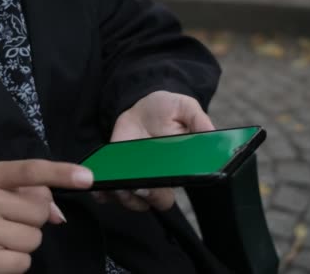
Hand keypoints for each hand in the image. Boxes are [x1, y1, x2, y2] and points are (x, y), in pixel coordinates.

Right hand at [0, 160, 92, 273]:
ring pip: (35, 238)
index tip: (87, 177)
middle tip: (9, 219)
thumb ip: (31, 193)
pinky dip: (16, 262)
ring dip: (25, 241)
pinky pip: (24, 262)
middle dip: (33, 217)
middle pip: (40, 210)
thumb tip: (58, 214)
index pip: (31, 171)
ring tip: (1, 238)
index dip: (61, 173)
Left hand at [94, 91, 213, 211]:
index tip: (147, 185)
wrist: (144, 106)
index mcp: (175, 170)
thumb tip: (210, 134)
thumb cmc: (168, 109)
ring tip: (113, 182)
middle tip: (130, 184)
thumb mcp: (185, 107)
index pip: (168, 195)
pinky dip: (102, 192)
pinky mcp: (117, 172)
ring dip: (120, 195)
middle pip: (148, 202)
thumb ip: (198, 120)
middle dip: (138, 197)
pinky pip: (108, 192)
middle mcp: (156, 178)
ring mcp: (135, 176)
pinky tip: (99, 182)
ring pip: (129, 200)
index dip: (157, 195)